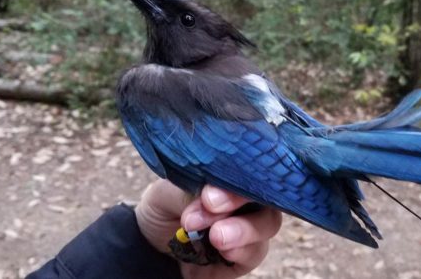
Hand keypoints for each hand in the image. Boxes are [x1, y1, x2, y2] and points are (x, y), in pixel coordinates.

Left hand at [135, 179, 281, 278]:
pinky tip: (221, 249)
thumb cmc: (165, 208)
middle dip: (239, 199)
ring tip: (215, 235)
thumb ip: (191, 190)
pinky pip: (257, 251)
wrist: (151, 247)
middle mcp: (248, 198)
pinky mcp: (247, 255)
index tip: (210, 191)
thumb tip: (212, 195)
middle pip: (267, 192)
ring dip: (243, 228)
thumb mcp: (168, 192)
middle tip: (210, 204)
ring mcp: (250, 226)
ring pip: (269, 222)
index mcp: (232, 174)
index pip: (249, 166)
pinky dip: (242, 249)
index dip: (238, 174)